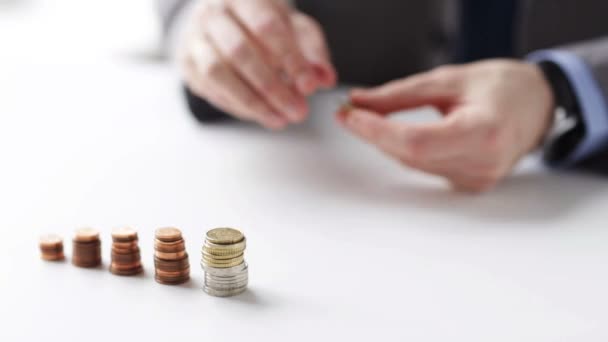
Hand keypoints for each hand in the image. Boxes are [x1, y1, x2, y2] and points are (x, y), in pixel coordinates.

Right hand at [180, 0, 336, 129]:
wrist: (227, 21)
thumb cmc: (267, 25)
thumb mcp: (296, 29)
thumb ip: (313, 51)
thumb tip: (325, 78)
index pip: (267, 26)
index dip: (290, 58)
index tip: (309, 87)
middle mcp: (213, 12)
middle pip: (239, 51)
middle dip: (272, 87)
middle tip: (299, 112)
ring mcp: (195, 37)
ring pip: (218, 72)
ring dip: (252, 102)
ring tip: (280, 120)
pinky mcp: (187, 62)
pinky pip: (210, 89)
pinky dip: (239, 106)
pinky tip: (262, 115)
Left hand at [338, 60, 554, 191]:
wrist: (537, 105)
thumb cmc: (502, 88)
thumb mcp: (450, 79)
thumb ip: (401, 94)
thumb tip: (359, 103)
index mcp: (484, 132)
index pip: (417, 142)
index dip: (378, 132)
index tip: (351, 117)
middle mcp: (483, 164)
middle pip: (411, 156)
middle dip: (375, 135)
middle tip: (350, 113)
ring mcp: (478, 180)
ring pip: (414, 165)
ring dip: (387, 144)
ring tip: (369, 119)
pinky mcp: (471, 186)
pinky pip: (425, 170)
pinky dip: (406, 152)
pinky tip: (397, 136)